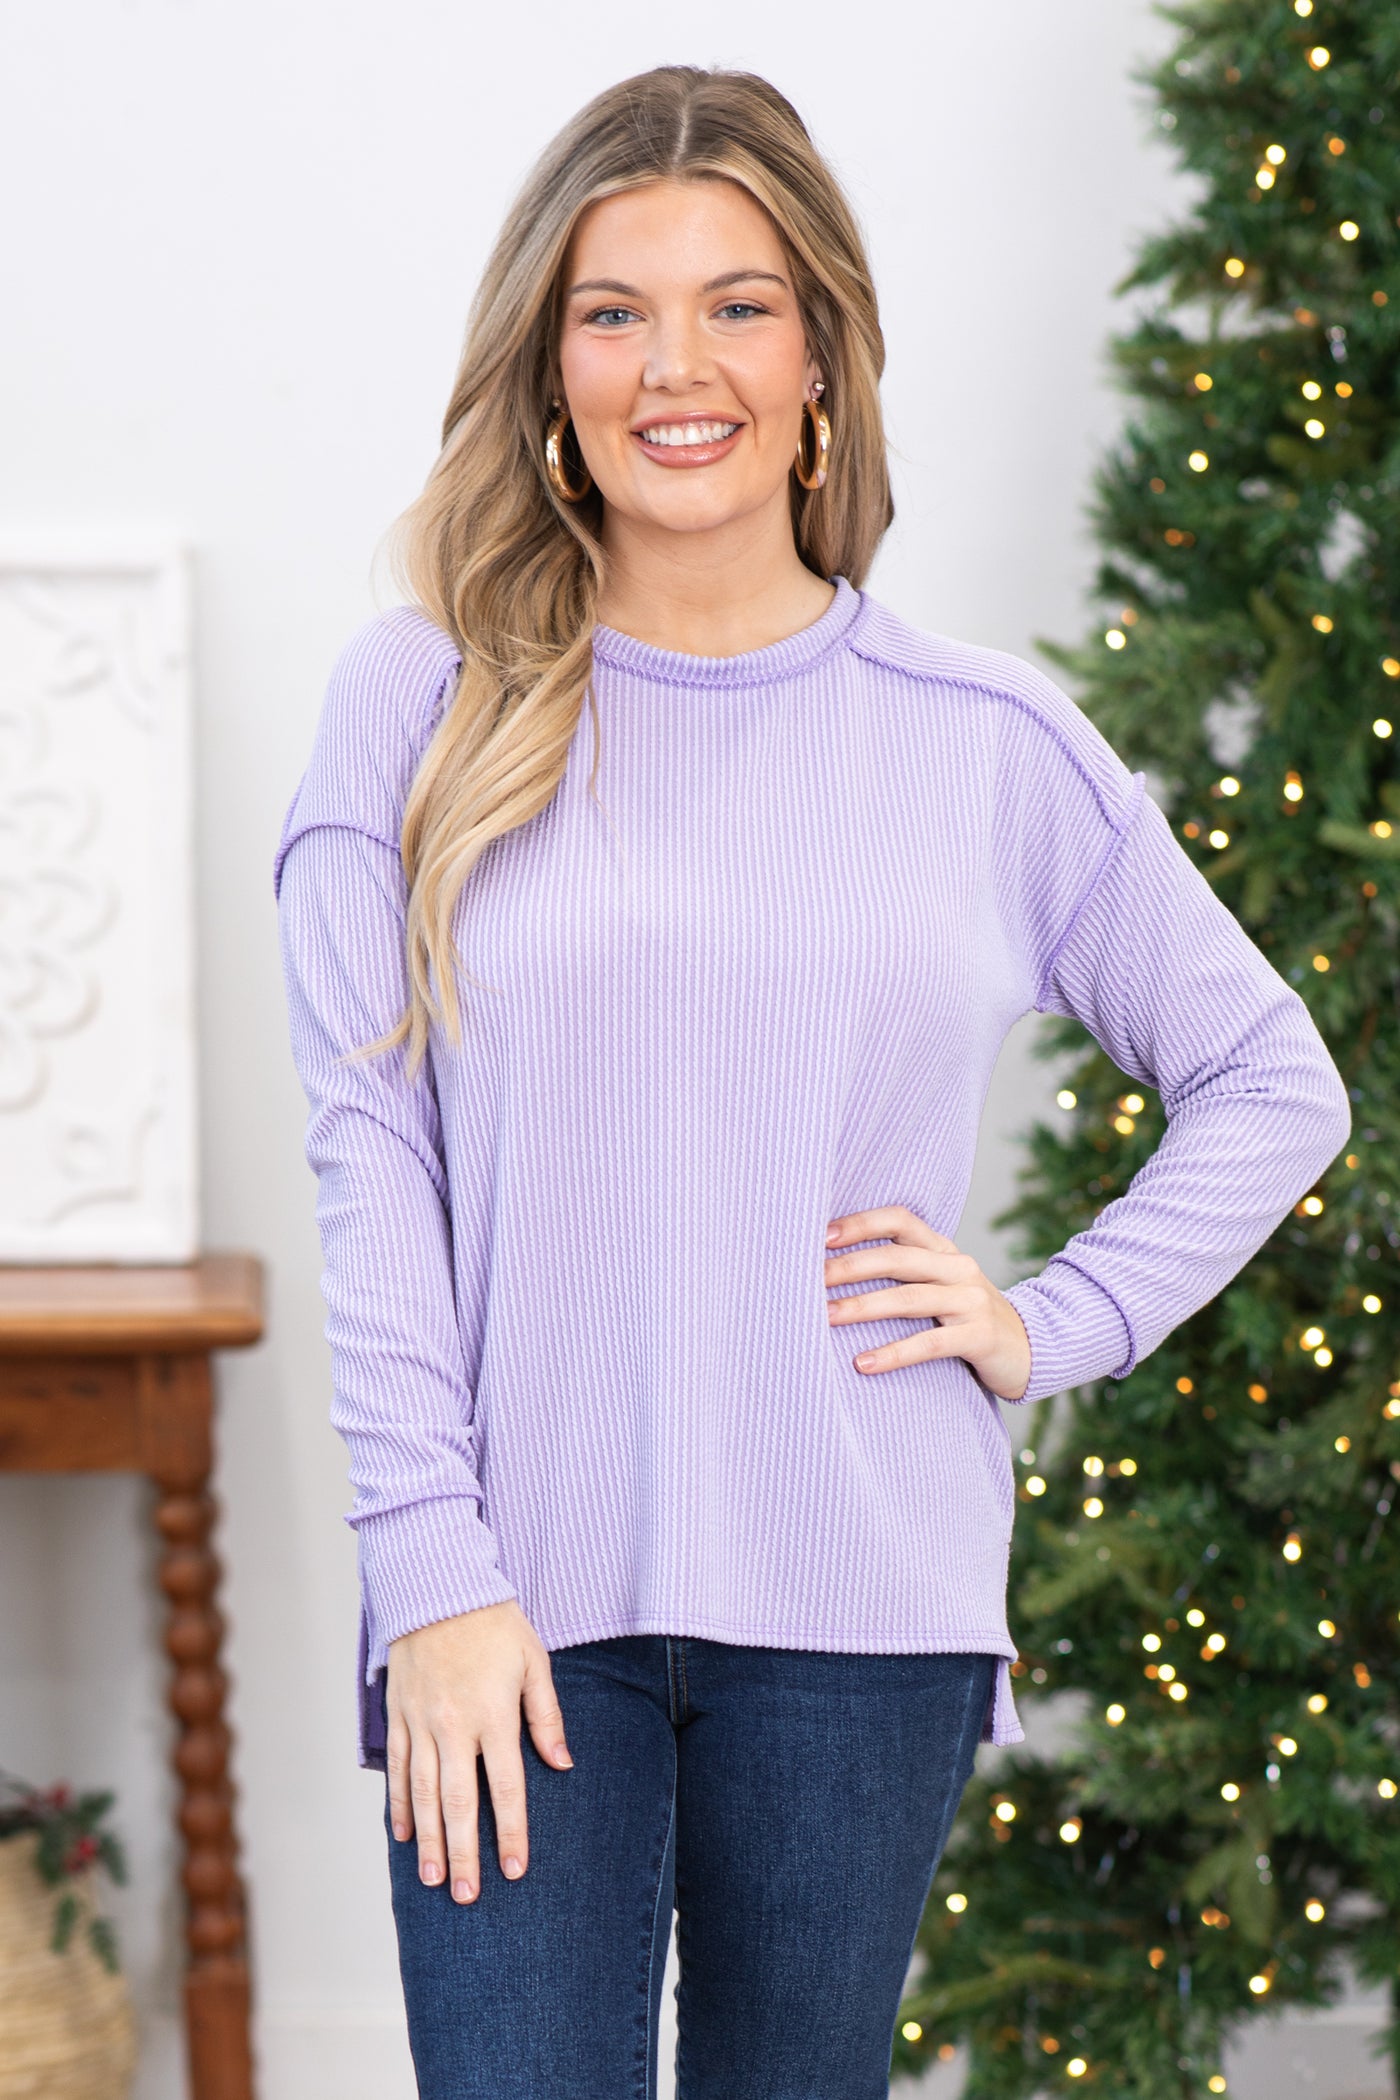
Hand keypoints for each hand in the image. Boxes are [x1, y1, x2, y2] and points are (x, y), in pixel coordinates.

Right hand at [385, 1597, 572, 1904]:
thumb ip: (546, 1716)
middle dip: (464, 1854)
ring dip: (430, 1840)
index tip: (515, 1870)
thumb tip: (562, 1764)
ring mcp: (421, 1722)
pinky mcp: (398, 1714)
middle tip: (466, 1896)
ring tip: (434, 1879)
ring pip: (424, 1794)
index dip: (512, 1832)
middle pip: (460, 1803)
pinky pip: (398, 1769)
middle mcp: (454, 1725)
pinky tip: (406, 1835)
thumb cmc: (494, 1622)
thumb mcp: (533, 1661)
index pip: (506, 1787)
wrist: (437, 1585)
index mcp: (494, 1714)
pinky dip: (400, 1805)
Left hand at [825, 1205, 1031, 1401]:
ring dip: (863, 1308)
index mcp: (943, 1250)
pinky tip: (863, 1363)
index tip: (820, 1236)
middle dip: (850, 1267)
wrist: (1031, 1348)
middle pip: (897, 1259)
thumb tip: (832, 1269)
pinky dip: (894, 1352)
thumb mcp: (940, 1285)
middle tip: (810, 1278)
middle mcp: (958, 1268)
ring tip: (825, 1317)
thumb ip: (902, 1273)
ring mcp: (971, 1301)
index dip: (861, 1223)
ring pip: (909, 1300)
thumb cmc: (966, 1317)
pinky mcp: (979, 1336)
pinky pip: (930, 1343)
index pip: (900, 1220)